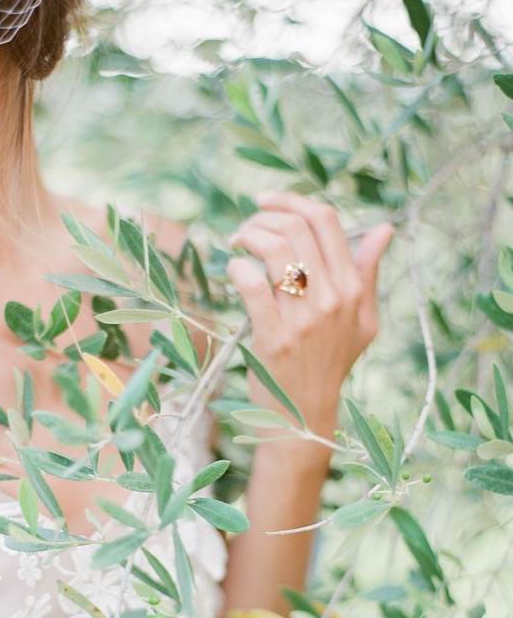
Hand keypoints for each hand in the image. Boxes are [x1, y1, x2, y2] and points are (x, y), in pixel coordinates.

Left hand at [227, 191, 393, 452]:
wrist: (306, 417)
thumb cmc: (330, 365)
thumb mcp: (362, 321)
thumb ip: (368, 273)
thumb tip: (385, 228)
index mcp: (352, 288)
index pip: (326, 220)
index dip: (292, 200)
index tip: (266, 203)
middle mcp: (332, 298)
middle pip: (296, 227)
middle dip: (262, 216)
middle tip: (245, 228)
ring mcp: (303, 319)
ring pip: (274, 248)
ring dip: (247, 236)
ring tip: (235, 244)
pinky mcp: (273, 338)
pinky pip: (252, 285)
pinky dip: (237, 268)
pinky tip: (233, 270)